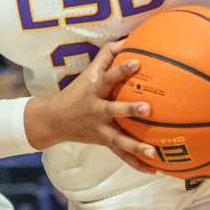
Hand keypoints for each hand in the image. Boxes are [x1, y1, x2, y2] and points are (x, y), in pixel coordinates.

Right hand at [22, 45, 156, 168]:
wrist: (54, 120)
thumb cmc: (77, 92)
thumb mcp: (88, 73)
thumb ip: (106, 56)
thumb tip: (128, 39)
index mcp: (95, 90)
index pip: (109, 77)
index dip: (122, 69)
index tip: (137, 63)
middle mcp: (97, 110)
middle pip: (115, 110)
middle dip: (130, 110)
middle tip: (148, 109)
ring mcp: (101, 129)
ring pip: (120, 139)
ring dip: (136, 147)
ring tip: (154, 152)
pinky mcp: (104, 142)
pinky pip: (122, 156)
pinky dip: (137, 164)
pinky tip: (155, 170)